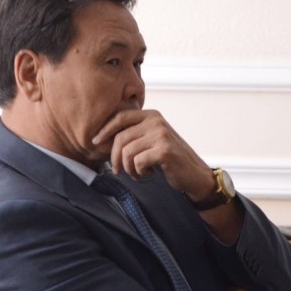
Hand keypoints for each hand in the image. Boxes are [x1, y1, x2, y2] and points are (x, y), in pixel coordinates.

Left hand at [92, 109, 213, 198]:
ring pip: (127, 152)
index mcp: (151, 115)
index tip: (95, 142)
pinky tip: (148, 173)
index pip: (120, 117)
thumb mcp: (152, 140)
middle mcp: (156, 121)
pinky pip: (138, 161)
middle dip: (115, 158)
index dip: (105, 129)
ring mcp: (161, 135)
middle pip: (121, 137)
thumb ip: (135, 134)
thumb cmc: (170, 160)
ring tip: (137, 173)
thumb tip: (104, 137)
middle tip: (118, 170)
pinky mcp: (164, 150)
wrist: (194, 174)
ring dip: (128, 168)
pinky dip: (139, 172)